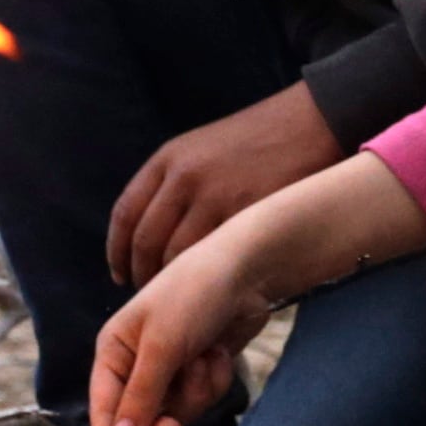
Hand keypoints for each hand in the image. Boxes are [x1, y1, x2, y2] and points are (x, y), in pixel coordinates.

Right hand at [88, 228, 275, 425]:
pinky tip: (218, 353)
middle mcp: (136, 363)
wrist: (245, 275)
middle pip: (140, 422)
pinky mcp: (197, 372)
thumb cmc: (192, 297)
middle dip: (161, 421)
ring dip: (195, 393)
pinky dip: (212, 382)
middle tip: (174, 425)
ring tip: (204, 357)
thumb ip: (141, 396)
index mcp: (114, 351)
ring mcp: (169, 369)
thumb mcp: (162, 347)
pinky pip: (201, 400)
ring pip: (175, 413)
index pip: (103, 409)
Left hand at [106, 83, 339, 285]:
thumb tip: (149, 239)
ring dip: (172, 284)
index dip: (117, 252)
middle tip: (150, 296)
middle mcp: (184, 176)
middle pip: (146, 241)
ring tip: (180, 301)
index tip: (119, 274)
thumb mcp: (200, 149)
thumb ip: (172, 185)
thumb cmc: (255, 143)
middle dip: (142, 275)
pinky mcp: (248, 215)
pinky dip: (208, 281)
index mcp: (167, 158)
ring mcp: (216, 196)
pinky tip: (211, 291)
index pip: (125, 214)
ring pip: (177, 256)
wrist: (309, 124)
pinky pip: (216, 259)